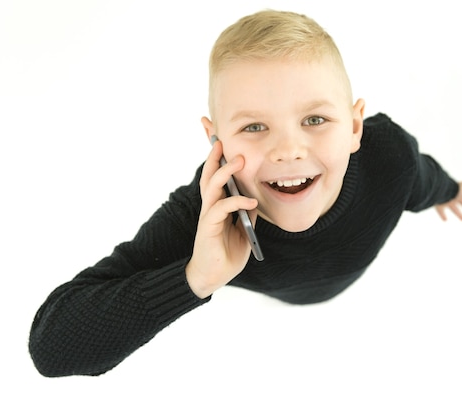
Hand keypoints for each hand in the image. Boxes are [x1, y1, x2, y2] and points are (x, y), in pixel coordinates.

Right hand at [186, 140, 257, 297]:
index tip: (215, 135)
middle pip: (209, 174)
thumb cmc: (227, 254)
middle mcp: (210, 206)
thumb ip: (246, 213)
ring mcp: (208, 215)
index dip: (214, 156)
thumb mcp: (244, 230)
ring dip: (224, 171)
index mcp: (217, 204)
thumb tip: (254, 198)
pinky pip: (221, 208)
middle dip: (213, 154)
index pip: (215, 175)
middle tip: (221, 137)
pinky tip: (249, 201)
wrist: (213, 277)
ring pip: (212, 186)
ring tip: (238, 160)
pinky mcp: (208, 227)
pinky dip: (236, 202)